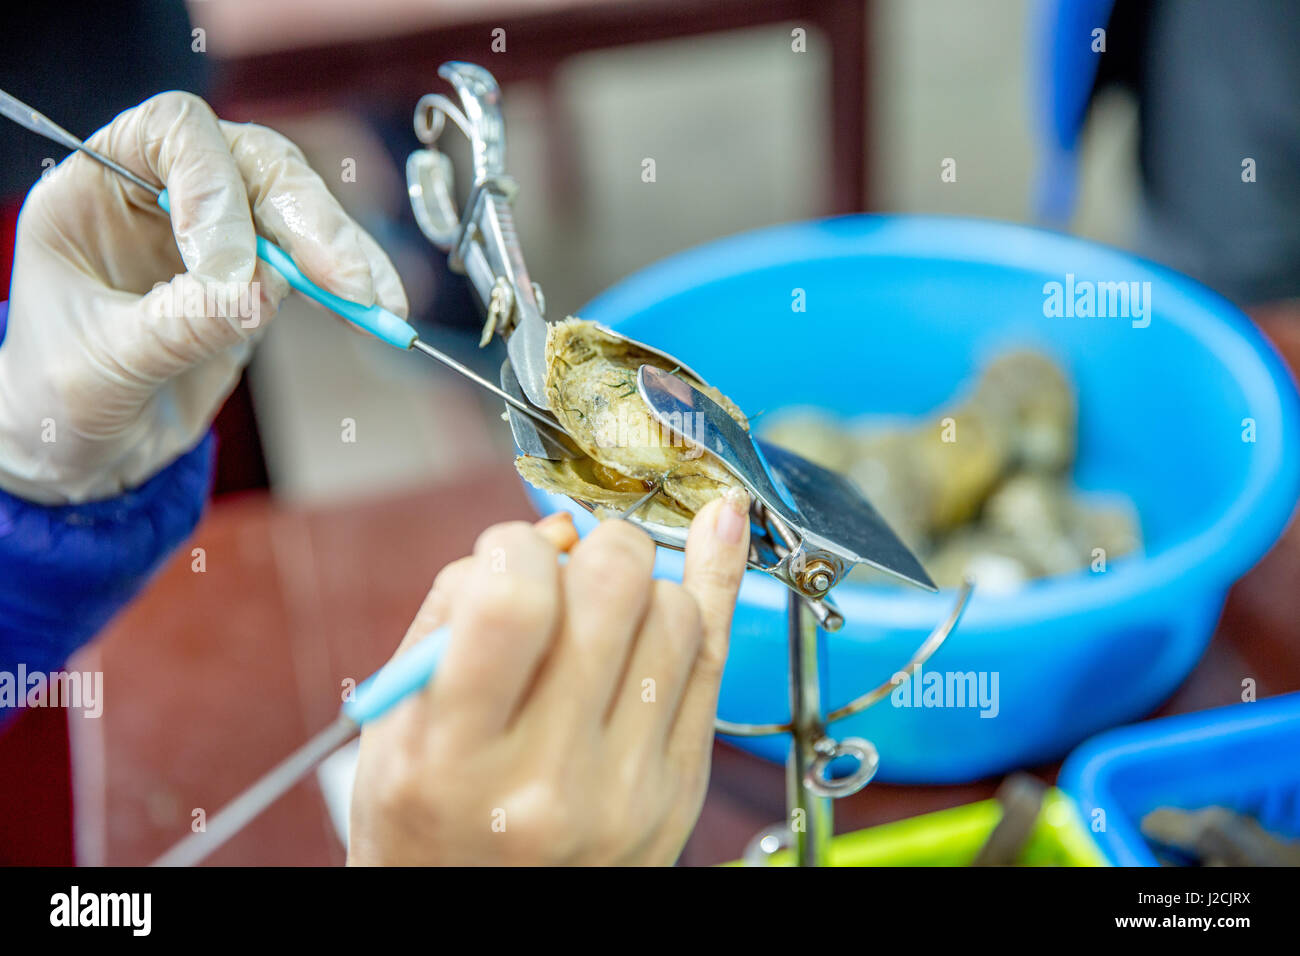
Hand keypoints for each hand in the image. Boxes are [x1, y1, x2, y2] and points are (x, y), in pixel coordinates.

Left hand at [0, 91, 406, 502]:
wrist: (84, 452)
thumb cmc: (60, 400)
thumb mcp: (103, 365)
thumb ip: (178, 324)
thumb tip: (260, 294)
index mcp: (98, 186)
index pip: (174, 133)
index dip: (215, 185)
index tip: (230, 269)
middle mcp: (161, 192)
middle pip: (253, 162)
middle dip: (304, 216)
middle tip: (343, 279)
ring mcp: (216, 233)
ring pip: (296, 209)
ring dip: (342, 251)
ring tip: (377, 303)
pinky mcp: (258, 277)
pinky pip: (315, 264)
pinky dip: (351, 286)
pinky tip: (380, 311)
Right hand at [348, 491, 751, 865]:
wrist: (477, 921)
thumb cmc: (426, 816)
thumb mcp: (397, 720)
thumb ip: (457, 610)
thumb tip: (556, 531)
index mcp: (455, 760)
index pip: (515, 603)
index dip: (514, 549)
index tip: (508, 557)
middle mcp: (550, 779)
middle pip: (613, 590)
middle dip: (591, 548)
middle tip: (567, 570)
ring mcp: (629, 788)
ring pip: (674, 612)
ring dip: (637, 585)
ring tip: (599, 615)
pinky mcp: (680, 788)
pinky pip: (715, 656)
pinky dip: (715, 581)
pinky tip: (716, 529)